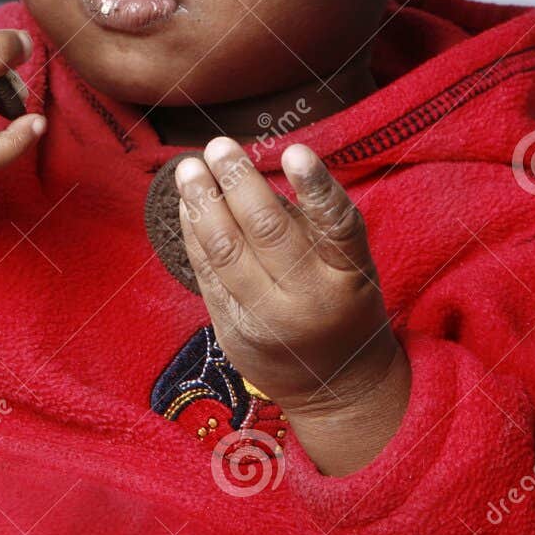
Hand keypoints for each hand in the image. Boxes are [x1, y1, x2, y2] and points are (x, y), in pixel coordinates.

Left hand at [176, 136, 409, 474]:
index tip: (295, 151)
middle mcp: (308, 299)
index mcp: (348, 275)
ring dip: (202, 204)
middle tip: (218, 145)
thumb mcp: (348, 265)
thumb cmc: (342, 304)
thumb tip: (254, 170)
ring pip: (227, 253)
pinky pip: (207, 275)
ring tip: (188, 168)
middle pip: (269, 233)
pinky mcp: (232, 333)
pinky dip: (193, 235)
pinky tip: (186, 206)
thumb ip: (311, 222)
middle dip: (239, 182)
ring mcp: (266, 320)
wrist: (336, 388)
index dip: (317, 189)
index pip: (338, 226)